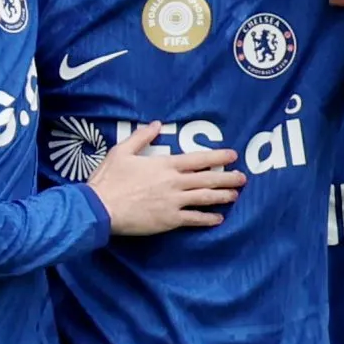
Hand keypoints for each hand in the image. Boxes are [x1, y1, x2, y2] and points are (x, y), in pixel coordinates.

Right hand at [86, 121, 246, 235]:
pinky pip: (194, 219)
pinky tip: (218, 218)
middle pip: (207, 178)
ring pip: (204, 198)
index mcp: (164, 165)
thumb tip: (155, 124)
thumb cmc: (109, 179)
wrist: (100, 208)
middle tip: (242, 178)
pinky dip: (208, 219)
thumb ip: (141, 137)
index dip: (218, 156)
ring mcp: (173, 202)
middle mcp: (173, 182)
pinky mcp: (169, 220)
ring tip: (235, 195)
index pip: (198, 159)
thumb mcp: (122, 151)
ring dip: (222, 196)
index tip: (232, 155)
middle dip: (227, 177)